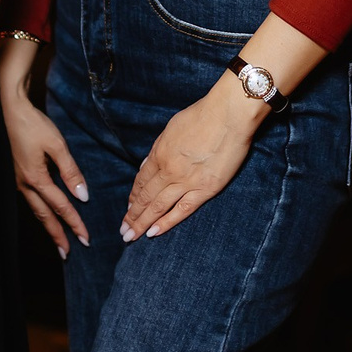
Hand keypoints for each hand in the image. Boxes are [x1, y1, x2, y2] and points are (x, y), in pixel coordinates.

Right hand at [0, 86, 89, 257]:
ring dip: (48, 226)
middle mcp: (25, 184)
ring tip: (58, 241)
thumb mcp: (56, 145)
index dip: (74, 223)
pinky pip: (31, 200)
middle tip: (68, 253)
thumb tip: (82, 195)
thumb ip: (70, 171)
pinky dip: (40, 212)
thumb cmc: (34, 125)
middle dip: (57, 235)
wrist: (10, 110)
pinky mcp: (17, 174)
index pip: (60, 206)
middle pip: (44, 216)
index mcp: (36, 178)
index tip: (85, 238)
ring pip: (36, 210)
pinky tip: (45, 214)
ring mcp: (18, 180)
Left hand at [121, 75, 265, 241]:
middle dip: (132, 216)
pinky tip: (154, 232)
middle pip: (146, 197)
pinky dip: (167, 222)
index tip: (128, 209)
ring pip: (159, 206)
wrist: (229, 114)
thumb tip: (147, 166)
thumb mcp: (172, 128)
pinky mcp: (206, 188)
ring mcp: (187, 181)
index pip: (141, 181)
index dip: (133, 197)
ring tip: (131, 237)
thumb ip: (158, 149)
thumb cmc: (202, 115)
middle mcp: (169, 170)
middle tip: (123, 232)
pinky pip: (183, 209)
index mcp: (159, 154)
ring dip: (142, 223)